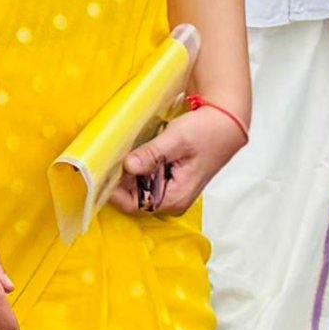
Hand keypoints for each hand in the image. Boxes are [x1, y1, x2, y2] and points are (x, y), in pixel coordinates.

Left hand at [119, 98, 246, 213]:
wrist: (225, 125)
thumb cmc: (206, 132)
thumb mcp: (176, 139)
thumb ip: (152, 154)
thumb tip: (129, 165)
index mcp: (176, 197)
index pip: (134, 205)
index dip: (115, 190)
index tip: (103, 171)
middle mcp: (173, 201)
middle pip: (134, 198)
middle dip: (120, 179)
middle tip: (109, 157)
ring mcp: (172, 192)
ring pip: (138, 189)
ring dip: (128, 173)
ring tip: (121, 152)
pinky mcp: (170, 182)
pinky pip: (146, 181)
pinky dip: (137, 169)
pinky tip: (134, 154)